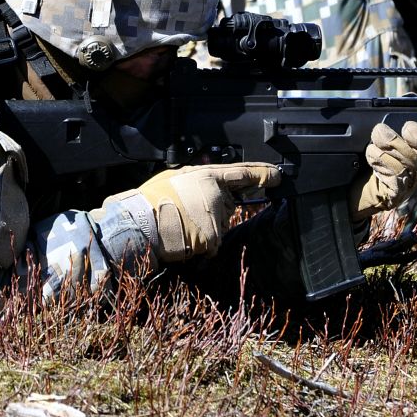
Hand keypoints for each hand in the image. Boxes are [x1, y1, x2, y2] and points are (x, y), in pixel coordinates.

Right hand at [109, 163, 280, 262]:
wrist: (139, 223)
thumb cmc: (151, 199)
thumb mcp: (174, 177)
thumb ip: (195, 179)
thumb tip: (205, 183)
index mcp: (207, 176)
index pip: (242, 173)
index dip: (262, 173)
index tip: (277, 176)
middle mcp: (216, 195)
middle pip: (227, 206)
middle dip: (211, 211)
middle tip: (185, 211)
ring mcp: (215, 218)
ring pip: (218, 226)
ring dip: (203, 228)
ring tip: (180, 223)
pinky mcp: (211, 239)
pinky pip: (211, 244)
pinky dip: (199, 244)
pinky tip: (182, 236)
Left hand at [351, 121, 416, 220]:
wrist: (350, 185)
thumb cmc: (369, 158)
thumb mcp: (385, 135)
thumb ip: (401, 117)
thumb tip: (411, 98)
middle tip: (410, 128)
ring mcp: (408, 186)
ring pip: (410, 163)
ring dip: (392, 145)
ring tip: (379, 135)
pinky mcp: (394, 195)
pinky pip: (394, 175)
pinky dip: (380, 160)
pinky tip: (371, 154)